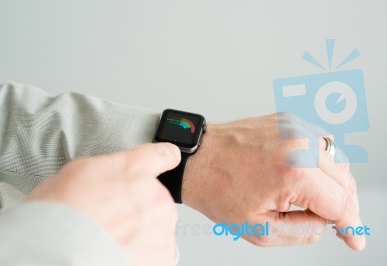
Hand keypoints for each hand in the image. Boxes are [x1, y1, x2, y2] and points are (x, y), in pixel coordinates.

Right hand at [27, 143, 180, 265]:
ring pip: (157, 229)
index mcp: (134, 169)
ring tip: (112, 243)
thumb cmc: (61, 215)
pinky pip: (158, 255)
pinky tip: (121, 256)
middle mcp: (153, 194)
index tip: (168, 161)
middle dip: (140, 210)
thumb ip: (105, 171)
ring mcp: (161, 225)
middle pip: (156, 199)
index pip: (163, 155)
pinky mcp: (164, 255)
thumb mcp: (77, 173)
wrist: (61, 251)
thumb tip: (105, 179)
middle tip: (113, 223)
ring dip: (141, 237)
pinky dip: (144, 258)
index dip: (165, 158)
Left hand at [182, 113, 364, 250]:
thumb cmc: (217, 190)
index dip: (352, 226)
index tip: (355, 240)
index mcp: (294, 171)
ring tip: (319, 202)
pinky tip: (308, 177)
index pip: (340, 203)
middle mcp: (299, 143)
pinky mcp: (287, 121)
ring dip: (335, 184)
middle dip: (345, 207)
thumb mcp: (258, 228)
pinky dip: (321, 164)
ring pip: (337, 159)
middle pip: (345, 180)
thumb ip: (301, 231)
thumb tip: (326, 223)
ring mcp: (294, 128)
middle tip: (339, 225)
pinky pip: (319, 144)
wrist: (196, 159)